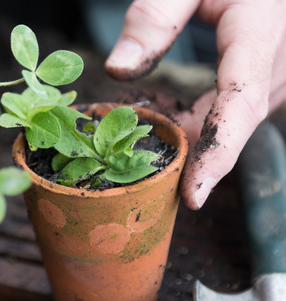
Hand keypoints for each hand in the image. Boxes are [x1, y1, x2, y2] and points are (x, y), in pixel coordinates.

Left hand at [105, 0, 285, 209]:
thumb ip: (153, 19)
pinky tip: (166, 128)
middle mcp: (275, 63)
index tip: (192, 194)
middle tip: (143, 176)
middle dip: (192, 157)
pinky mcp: (263, 80)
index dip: (216, 152)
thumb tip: (118, 71)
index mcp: (260, 32)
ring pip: (231, 124)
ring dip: (191, 140)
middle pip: (233, 125)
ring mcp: (273, 75)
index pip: (239, 103)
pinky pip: (230, 114)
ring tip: (149, 151)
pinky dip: (197, 125)